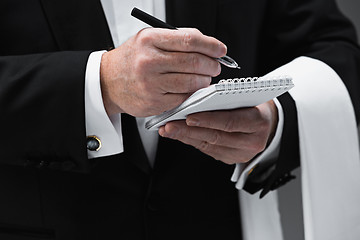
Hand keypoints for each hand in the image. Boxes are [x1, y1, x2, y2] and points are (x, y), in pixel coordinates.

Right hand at [100, 28, 226, 116]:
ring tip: (204, 78)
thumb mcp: (148, 39)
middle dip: (211, 65)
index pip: (189, 40)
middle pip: (194, 62)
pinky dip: (192, 94)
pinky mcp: (153, 102)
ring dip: (204, 81)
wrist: (108, 81)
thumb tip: (207, 44)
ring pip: (191, 83)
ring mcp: (151, 84)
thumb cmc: (132, 59)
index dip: (211, 45)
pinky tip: (191, 89)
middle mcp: (149, 61)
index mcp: (149, 40)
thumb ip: (176, 39)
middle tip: (215, 66)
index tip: (221, 50)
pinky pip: (183, 98)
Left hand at [158, 100, 277, 163]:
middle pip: (216, 137)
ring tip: (169, 129)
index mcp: (258, 122)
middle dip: (189, 131)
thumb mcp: (246, 97)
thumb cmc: (255, 106)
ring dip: (186, 137)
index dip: (208, 120)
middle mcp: (251, 141)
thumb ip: (225, 98)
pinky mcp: (232, 159)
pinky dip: (192, 142)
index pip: (230, 122)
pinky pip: (209, 151)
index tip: (188, 116)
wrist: (269, 125)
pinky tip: (180, 135)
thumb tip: (196, 98)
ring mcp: (242, 153)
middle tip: (170, 125)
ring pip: (209, 146)